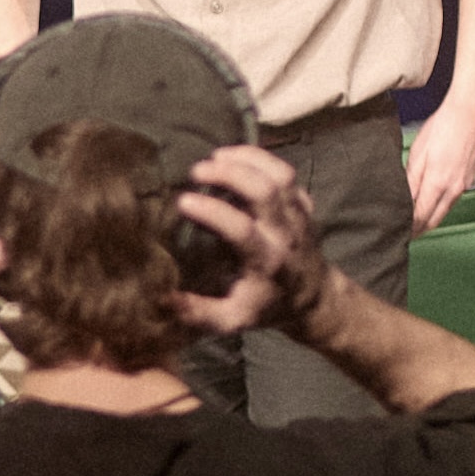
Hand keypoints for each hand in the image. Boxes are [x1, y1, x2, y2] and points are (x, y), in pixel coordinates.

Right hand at [171, 143, 329, 338]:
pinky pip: (287, 173)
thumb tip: (160, 297)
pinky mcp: (303, 203)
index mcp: (266, 262)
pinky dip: (262, 159)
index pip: (241, 228)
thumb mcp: (232, 319)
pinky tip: (237, 158)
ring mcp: (298, 215)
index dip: (212, 211)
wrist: (315, 300)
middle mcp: (285, 234)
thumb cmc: (267, 306)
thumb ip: (198, 311)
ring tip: (217, 155)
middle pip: (264, 191)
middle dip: (230, 173)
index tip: (183, 201)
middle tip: (198, 169)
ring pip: (279, 175)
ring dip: (248, 159)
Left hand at [406, 102, 474, 230]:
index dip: (409, 228)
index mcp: (438, 183)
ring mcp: (464, 185)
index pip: (421, 216)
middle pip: (434, 220)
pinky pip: (453, 200)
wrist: (470, 114)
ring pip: (445, 211)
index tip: (398, 233)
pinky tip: (432, 202)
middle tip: (405, 235)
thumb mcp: (417, 153)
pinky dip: (441, 207)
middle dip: (419, 229)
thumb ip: (411, 180)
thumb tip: (403, 201)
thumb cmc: (442, 128)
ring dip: (431, 219)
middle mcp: (454, 189)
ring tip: (415, 222)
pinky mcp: (469, 179)